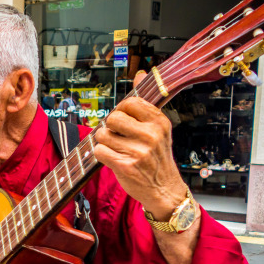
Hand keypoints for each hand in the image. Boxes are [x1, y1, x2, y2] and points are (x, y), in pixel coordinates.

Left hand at [92, 73, 186, 219]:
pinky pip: (99, 151)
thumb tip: (141, 74)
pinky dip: (101, 155)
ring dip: (104, 142)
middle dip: (110, 128)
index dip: (121, 112)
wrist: (164, 189)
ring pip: (102, 135)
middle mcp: (151, 135)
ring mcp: (138, 151)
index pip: (129, 102)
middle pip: (112, 117)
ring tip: (117, 149)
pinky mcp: (125, 166)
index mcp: (159, 122)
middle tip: (119, 138)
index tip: (125, 122)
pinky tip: (113, 159)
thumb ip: (146, 102)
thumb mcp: (158, 128)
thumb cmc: (157, 157)